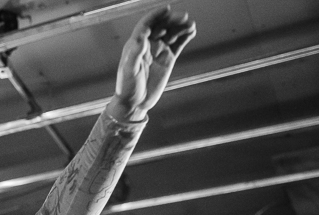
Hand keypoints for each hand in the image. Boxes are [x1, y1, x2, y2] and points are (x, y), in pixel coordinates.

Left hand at [108, 6, 195, 121]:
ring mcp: (158, 51)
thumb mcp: (129, 71)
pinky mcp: (167, 59)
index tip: (167, 8)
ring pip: (171, 34)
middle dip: (172, 20)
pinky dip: (184, 37)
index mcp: (136, 45)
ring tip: (191, 25)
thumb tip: (140, 39)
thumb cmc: (127, 87)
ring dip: (180, 27)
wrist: (135, 102)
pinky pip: (177, 44)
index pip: (146, 25)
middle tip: (184, 17)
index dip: (156, 15)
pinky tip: (192, 32)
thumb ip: (134, 55)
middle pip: (161, 26)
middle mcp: (148, 45)